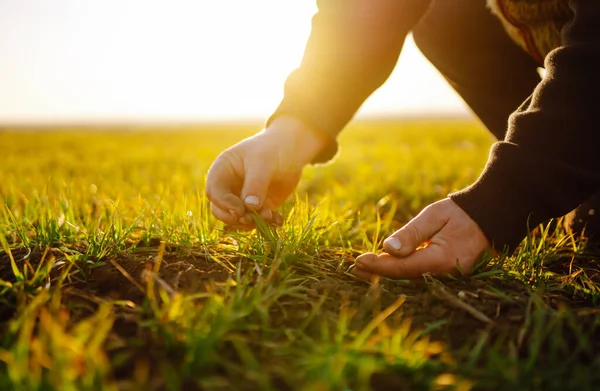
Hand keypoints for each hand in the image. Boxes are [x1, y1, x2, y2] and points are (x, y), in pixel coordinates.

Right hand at [206, 116, 326, 227]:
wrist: (292, 149)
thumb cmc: (273, 149)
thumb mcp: (263, 163)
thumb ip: (256, 184)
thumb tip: (249, 208)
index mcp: (223, 170)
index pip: (214, 192)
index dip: (224, 204)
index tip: (240, 210)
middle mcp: (229, 186)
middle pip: (220, 210)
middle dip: (235, 218)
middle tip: (252, 219)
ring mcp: (243, 197)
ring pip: (238, 219)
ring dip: (252, 222)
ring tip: (270, 216)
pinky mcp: (258, 206)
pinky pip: (257, 220)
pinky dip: (266, 223)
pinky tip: (278, 220)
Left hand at [353, 198, 492, 279]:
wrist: (489, 219)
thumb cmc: (461, 213)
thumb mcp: (434, 216)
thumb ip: (412, 233)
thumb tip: (388, 248)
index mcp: (441, 260)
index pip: (402, 267)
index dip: (378, 265)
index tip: (358, 260)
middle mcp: (443, 274)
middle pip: (403, 277)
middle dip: (377, 273)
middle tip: (353, 268)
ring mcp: (446, 277)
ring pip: (409, 279)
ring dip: (385, 273)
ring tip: (361, 269)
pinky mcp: (445, 275)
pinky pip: (417, 276)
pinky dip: (398, 271)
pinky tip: (382, 266)